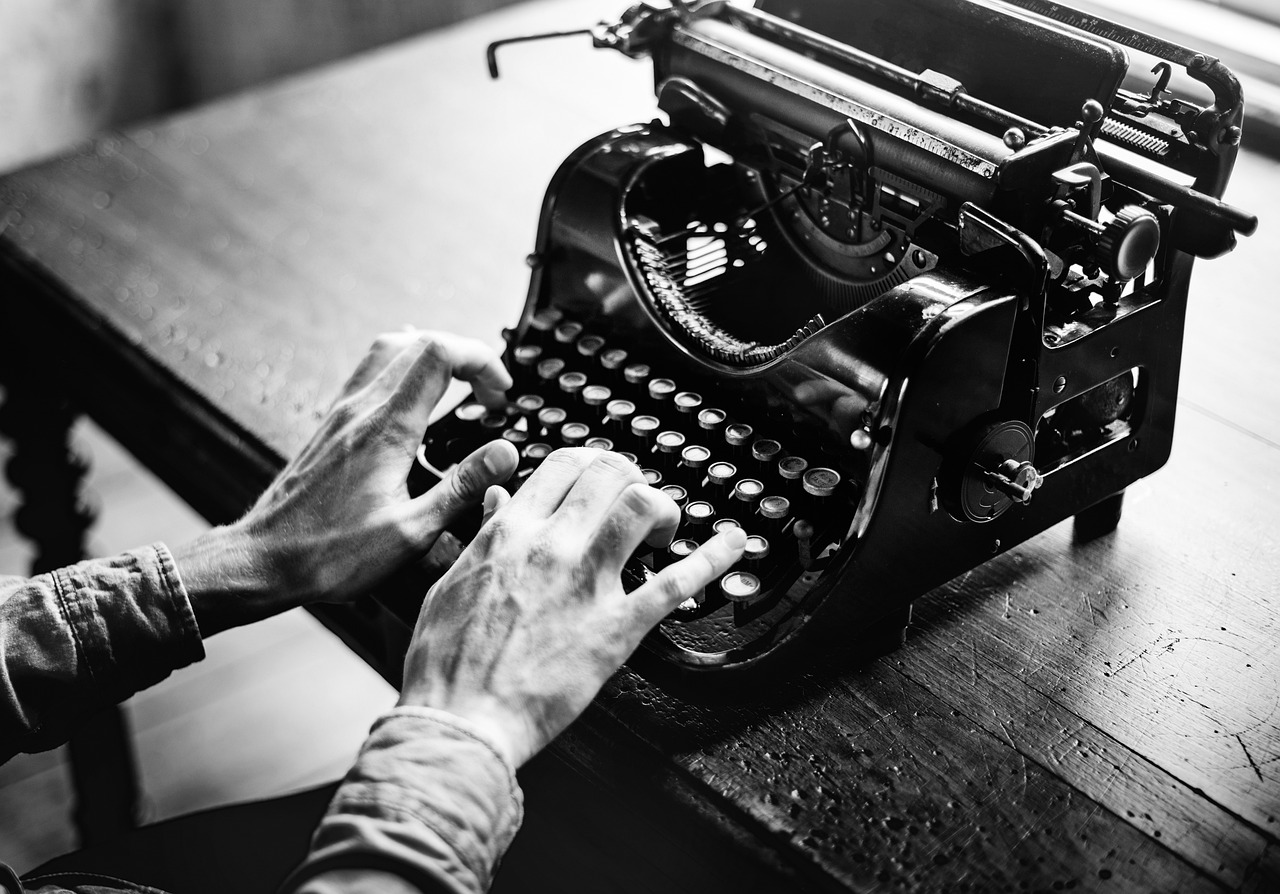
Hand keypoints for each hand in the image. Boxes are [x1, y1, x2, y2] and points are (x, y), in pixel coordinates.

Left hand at [173, 330, 519, 635]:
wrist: (264, 561)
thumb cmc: (331, 555)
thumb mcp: (411, 532)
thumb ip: (462, 488)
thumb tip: (505, 454)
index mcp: (387, 429)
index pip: (440, 355)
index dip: (480, 360)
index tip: (501, 393)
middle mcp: (361, 410)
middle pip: (419, 342)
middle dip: (465, 356)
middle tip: (489, 393)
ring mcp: (342, 414)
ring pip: (389, 349)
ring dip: (432, 354)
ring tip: (459, 383)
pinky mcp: (331, 426)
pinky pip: (369, 372)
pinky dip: (402, 368)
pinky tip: (412, 391)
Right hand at [398, 448, 746, 767]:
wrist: (460, 721)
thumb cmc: (447, 662)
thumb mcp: (452, 582)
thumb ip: (483, 535)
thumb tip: (498, 500)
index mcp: (509, 531)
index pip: (564, 463)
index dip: (592, 466)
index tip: (601, 484)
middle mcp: (551, 545)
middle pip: (610, 472)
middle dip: (631, 480)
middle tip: (635, 506)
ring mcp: (587, 583)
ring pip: (641, 506)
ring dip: (663, 508)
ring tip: (663, 531)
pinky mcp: (616, 628)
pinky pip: (675, 583)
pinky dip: (713, 558)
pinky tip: (735, 544)